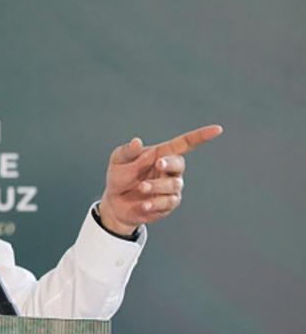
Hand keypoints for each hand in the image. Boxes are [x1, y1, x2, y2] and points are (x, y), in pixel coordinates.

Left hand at [99, 124, 222, 234]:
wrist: (115, 202)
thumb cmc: (119, 176)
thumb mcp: (118, 161)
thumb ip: (128, 152)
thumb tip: (137, 141)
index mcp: (160, 154)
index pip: (185, 144)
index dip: (201, 136)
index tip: (217, 129)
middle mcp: (170, 170)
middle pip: (180, 163)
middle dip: (170, 163)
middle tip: (157, 163)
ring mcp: (171, 188)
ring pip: (174, 185)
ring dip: (157, 185)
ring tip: (141, 187)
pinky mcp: (168, 204)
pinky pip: (168, 202)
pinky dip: (155, 202)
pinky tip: (144, 204)